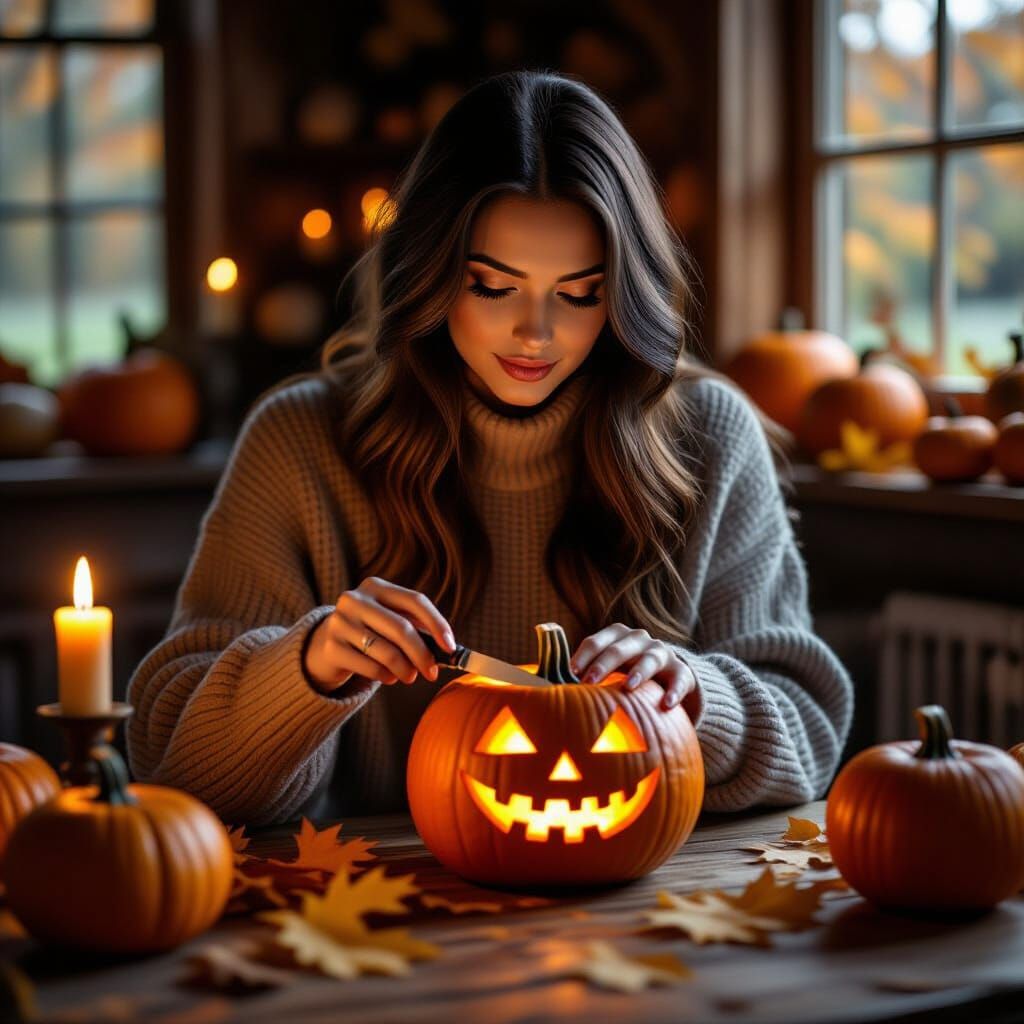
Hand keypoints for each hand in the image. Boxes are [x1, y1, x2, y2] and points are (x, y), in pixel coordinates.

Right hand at [304, 577, 455, 693]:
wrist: (326, 645)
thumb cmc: (370, 632)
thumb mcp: (390, 621)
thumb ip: (416, 629)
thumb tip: (449, 650)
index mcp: (376, 586)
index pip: (415, 601)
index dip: (437, 624)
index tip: (451, 647)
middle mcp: (355, 599)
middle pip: (401, 628)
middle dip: (422, 654)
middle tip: (432, 673)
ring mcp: (340, 622)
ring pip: (386, 651)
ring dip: (405, 669)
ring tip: (409, 676)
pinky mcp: (331, 647)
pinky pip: (370, 667)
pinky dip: (386, 676)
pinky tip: (389, 677)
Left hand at [570, 623, 697, 712]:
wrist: (668, 676)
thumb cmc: (626, 673)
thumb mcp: (608, 669)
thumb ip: (585, 674)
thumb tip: (548, 688)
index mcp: (616, 636)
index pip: (596, 641)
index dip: (582, 656)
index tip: (571, 673)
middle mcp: (639, 639)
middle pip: (619, 648)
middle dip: (602, 664)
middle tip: (588, 682)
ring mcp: (661, 653)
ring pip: (649, 659)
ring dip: (638, 672)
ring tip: (628, 687)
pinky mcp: (681, 672)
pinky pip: (680, 680)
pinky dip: (674, 691)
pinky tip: (666, 705)